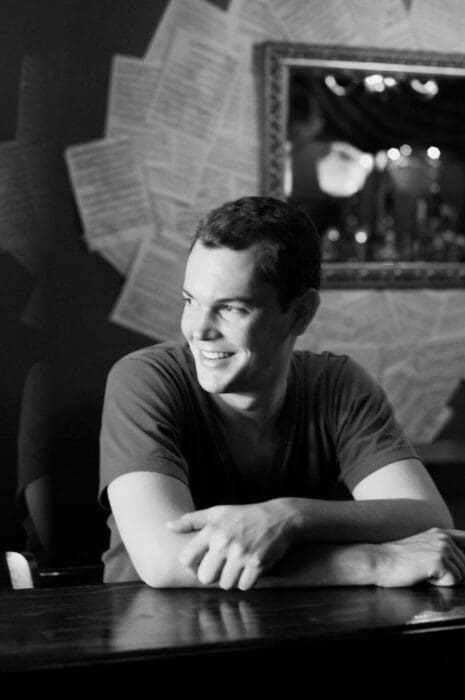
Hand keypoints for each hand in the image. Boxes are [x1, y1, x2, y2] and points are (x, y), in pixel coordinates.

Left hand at [166, 500, 295, 589]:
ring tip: (237, 566)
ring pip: (225, 584)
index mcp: (211, 530)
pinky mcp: (257, 564)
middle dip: (213, 576)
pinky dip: (247, 581)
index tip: (199, 564)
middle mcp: (224, 542)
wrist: (279, 517)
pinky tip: (249, 569)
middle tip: (221, 567)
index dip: (191, 566)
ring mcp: (241, 554)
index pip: (186, 559)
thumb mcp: (217, 512)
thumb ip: (190, 520)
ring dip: (231, 579)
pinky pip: (244, 586)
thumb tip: (167, 526)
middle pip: (205, 578)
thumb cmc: (244, 515)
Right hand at [374, 528, 464, 587]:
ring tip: (424, 572)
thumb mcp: (422, 547)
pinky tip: (423, 576)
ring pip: (462, 575)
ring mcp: (442, 549)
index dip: (464, 559)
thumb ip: (444, 549)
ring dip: (444, 579)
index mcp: (441, 534)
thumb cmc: (397, 560)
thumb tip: (462, 565)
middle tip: (427, 570)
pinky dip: (439, 584)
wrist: (379, 561)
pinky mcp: (438, 561)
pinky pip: (453, 581)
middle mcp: (443, 538)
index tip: (451, 564)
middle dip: (450, 574)